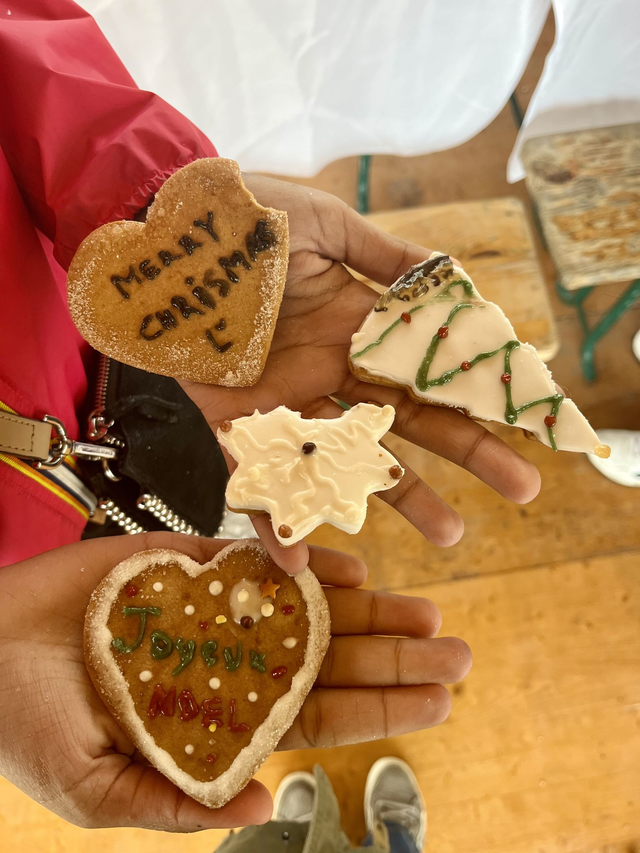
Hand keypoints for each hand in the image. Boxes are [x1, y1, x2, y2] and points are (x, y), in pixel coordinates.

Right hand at [0, 532, 469, 831]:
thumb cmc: (28, 732)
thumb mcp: (100, 792)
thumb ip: (182, 801)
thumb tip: (271, 803)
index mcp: (221, 718)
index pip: (317, 715)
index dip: (379, 709)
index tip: (440, 702)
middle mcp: (231, 663)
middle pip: (329, 659)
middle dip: (392, 657)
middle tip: (457, 653)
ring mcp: (214, 611)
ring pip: (307, 609)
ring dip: (367, 609)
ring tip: (425, 611)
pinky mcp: (186, 565)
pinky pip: (255, 560)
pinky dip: (303, 563)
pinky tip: (350, 567)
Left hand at [182, 176, 540, 572]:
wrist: (170, 236)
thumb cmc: (250, 220)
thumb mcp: (328, 227)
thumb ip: (388, 256)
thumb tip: (456, 279)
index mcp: (358, 329)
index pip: (428, 370)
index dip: (476, 396)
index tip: (526, 422)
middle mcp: (332, 373)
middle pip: (409, 422)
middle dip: (467, 453)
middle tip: (523, 487)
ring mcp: (286, 403)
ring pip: (351, 460)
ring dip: (398, 499)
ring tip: (452, 535)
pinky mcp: (233, 423)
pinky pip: (256, 480)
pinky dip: (274, 521)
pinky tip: (299, 563)